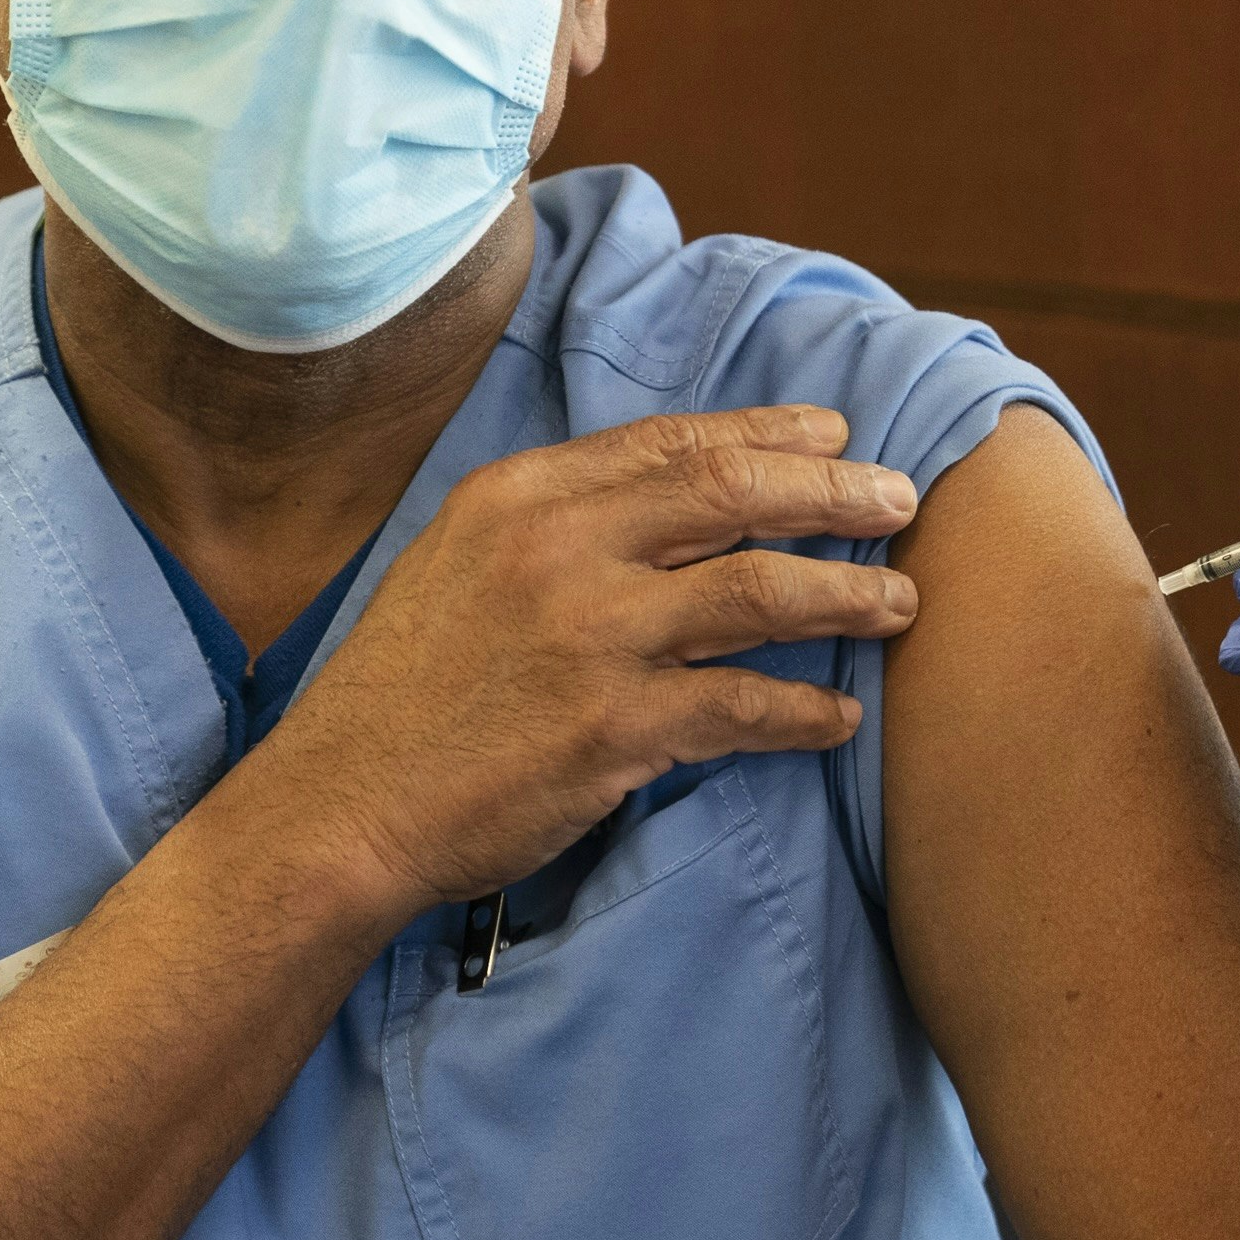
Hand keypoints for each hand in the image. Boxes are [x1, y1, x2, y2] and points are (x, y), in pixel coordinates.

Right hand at [251, 406, 922, 918]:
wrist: (340, 805)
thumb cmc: (404, 691)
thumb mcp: (460, 562)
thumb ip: (557, 522)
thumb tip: (670, 499)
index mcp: (522, 496)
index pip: (673, 441)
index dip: (770, 434)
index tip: (836, 436)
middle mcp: (561, 549)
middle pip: (735, 493)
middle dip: (835, 493)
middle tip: (898, 503)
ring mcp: (591, 638)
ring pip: (761, 593)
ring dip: (847, 595)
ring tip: (899, 604)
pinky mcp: (615, 729)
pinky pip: (745, 706)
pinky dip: (805, 712)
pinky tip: (838, 719)